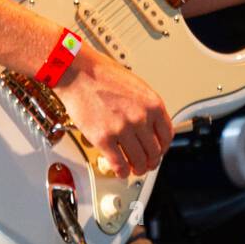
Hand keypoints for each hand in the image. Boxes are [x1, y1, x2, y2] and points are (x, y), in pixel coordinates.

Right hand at [57, 47, 174, 179]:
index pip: (167, 135)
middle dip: (151, 161)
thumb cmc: (101, 74)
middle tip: (146, 164)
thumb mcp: (136, 86)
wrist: (78, 72)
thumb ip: (145, 107)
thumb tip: (149, 125)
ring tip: (133, 169)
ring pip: (138, 161)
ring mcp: (123, 129)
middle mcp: (141, 117)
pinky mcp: (103, 138)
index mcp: (152, 103)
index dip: (163, 148)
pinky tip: (120, 171)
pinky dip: (121, 171)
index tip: (158, 151)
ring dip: (137, 169)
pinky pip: (118, 163)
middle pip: (154, 151)